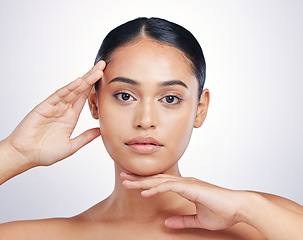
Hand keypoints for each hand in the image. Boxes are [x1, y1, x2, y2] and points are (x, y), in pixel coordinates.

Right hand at [4, 60, 105, 166]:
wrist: (25, 156)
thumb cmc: (45, 153)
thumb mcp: (71, 146)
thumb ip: (85, 137)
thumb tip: (100, 131)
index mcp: (71, 116)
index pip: (85, 98)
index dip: (94, 87)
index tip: (105, 77)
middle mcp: (64, 109)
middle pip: (80, 89)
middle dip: (92, 77)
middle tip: (103, 65)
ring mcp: (54, 106)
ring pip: (72, 90)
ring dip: (84, 80)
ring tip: (97, 70)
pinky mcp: (44, 107)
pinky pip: (58, 96)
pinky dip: (68, 88)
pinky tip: (78, 82)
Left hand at [121, 172, 244, 229]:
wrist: (239, 208)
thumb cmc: (223, 212)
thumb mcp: (198, 220)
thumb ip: (182, 220)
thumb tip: (167, 223)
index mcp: (186, 187)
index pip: (162, 183)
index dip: (146, 183)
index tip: (133, 184)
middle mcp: (185, 182)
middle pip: (157, 179)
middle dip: (139, 179)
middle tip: (123, 177)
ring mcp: (188, 183)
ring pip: (160, 181)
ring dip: (143, 182)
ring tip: (127, 183)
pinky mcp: (192, 188)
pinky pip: (170, 187)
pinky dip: (156, 189)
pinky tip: (144, 192)